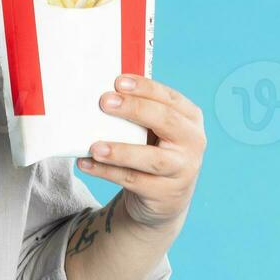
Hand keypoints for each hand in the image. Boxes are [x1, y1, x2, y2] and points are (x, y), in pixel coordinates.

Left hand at [79, 76, 205, 230]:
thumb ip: (138, 111)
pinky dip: (107, 172)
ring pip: (152, 159)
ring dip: (121, 151)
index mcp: (190, 118)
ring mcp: (182, 170)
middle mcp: (192, 142)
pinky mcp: (165, 193)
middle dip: (134, 110)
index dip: (145, 88)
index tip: (118, 82)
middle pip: (166, 122)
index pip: (170, 98)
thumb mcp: (154, 129)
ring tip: (94, 146)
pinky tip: (87, 163)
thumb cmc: (154, 149)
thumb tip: (101, 93)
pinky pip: (133, 180)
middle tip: (104, 102)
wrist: (165, 197)